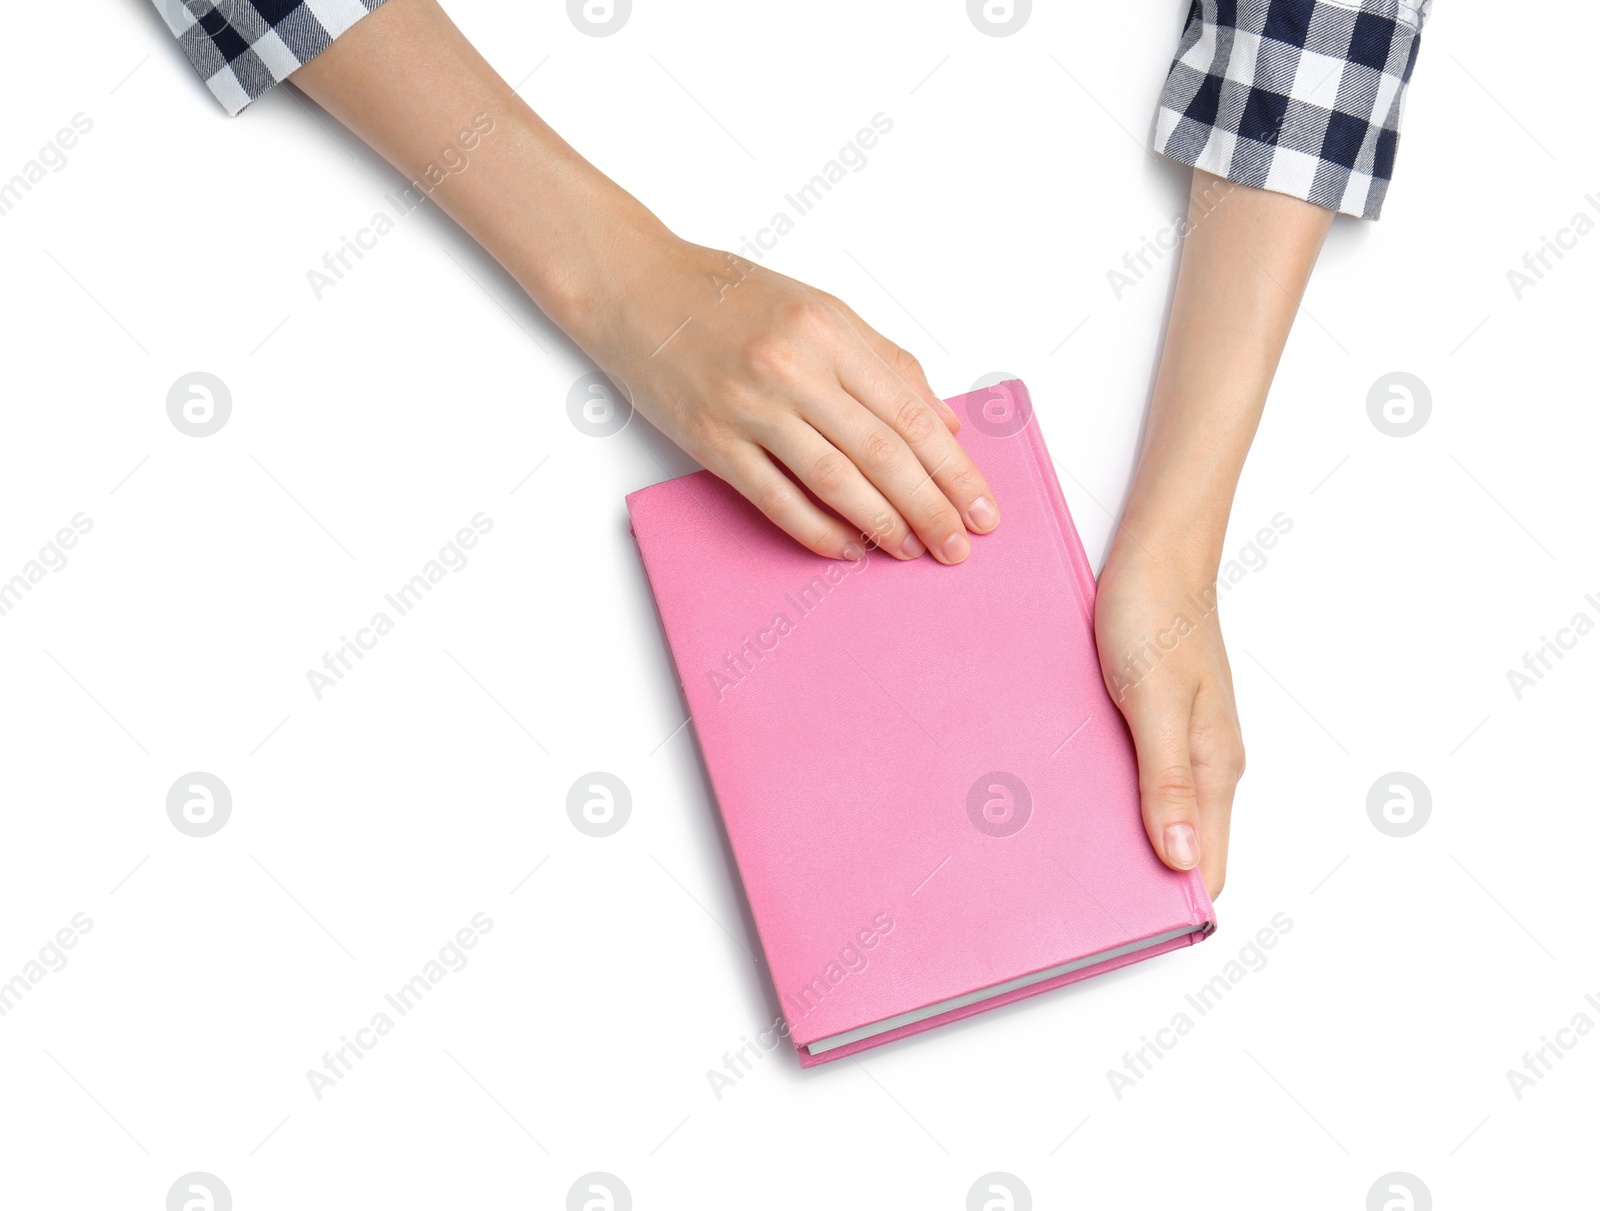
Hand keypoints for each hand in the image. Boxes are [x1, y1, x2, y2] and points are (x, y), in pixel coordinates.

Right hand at [564, 229, 999, 562]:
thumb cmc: (727, 296)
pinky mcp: (710, 439)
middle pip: (882, 453)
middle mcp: (793, 367)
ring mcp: (750, 407)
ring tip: (913, 551)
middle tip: (959, 545)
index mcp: (829, 330)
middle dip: (930, 506)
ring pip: (836, 480)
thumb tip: (945, 423)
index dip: (952, 468)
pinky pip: (776, 497)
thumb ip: (884, 362)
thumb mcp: (819, 307)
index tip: (981, 506)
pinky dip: (818, 529)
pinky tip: (849, 547)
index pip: (910, 413)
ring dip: (883, 523)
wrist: (634, 286)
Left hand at [1094, 540, 1243, 897]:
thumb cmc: (1158, 616)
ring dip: (1119, 830)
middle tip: (1073, 883)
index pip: (1207, 867)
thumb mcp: (1156, 701)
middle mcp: (1204, 763)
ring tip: (1062, 839)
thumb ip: (1167, 781)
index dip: (1171, 900)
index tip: (1121, 917)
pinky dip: (1109, 791)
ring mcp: (1180, 741)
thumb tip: (1178, 860)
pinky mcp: (1154, 718)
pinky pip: (1136, 773)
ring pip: (1154, 811)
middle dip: (1136, 873)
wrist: (1154, 553)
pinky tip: (1069, 786)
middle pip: (1178, 847)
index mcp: (1215, 768)